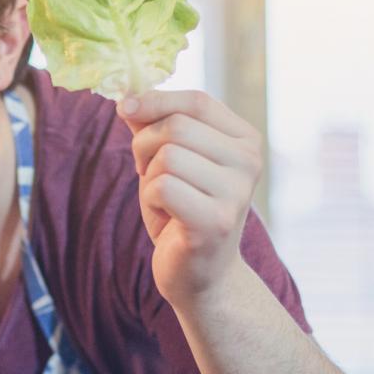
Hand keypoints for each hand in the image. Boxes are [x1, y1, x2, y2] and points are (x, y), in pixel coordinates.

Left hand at [119, 90, 263, 306]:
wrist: (201, 276)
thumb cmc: (182, 214)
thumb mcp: (168, 162)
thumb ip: (152, 127)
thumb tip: (127, 96)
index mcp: (245, 141)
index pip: (198, 101)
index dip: (156, 100)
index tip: (125, 107)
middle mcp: (249, 162)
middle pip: (176, 127)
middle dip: (146, 147)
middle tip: (150, 177)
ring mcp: (236, 193)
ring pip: (167, 156)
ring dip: (149, 180)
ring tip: (164, 203)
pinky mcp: (216, 221)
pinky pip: (162, 187)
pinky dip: (151, 202)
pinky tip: (167, 220)